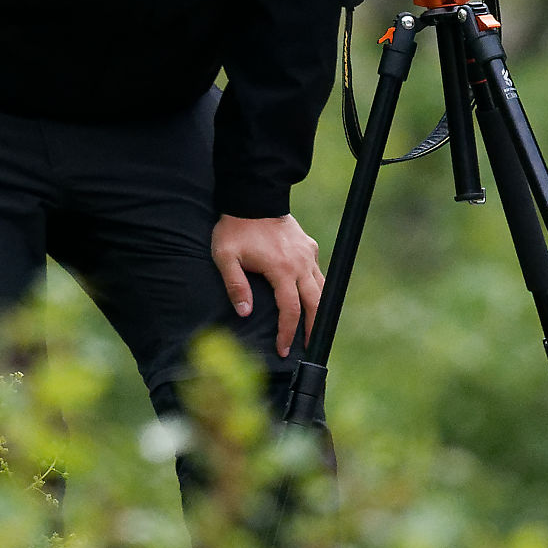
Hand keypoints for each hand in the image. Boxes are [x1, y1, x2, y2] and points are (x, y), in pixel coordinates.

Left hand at [211, 213, 324, 357]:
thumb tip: (245, 313)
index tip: (282, 350)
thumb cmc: (236, 228)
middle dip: (313, 329)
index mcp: (281, 269)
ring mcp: (307, 255)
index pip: (290, 310)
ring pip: (321, 290)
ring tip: (314, 329)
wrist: (254, 197)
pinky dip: (316, 290)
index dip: (287, 333)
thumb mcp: (226, 257)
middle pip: (315, 305)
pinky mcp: (309, 247)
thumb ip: (235, 285)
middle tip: (308, 348)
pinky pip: (317, 273)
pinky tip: (309, 299)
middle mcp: (300, 264)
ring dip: (319, 311)